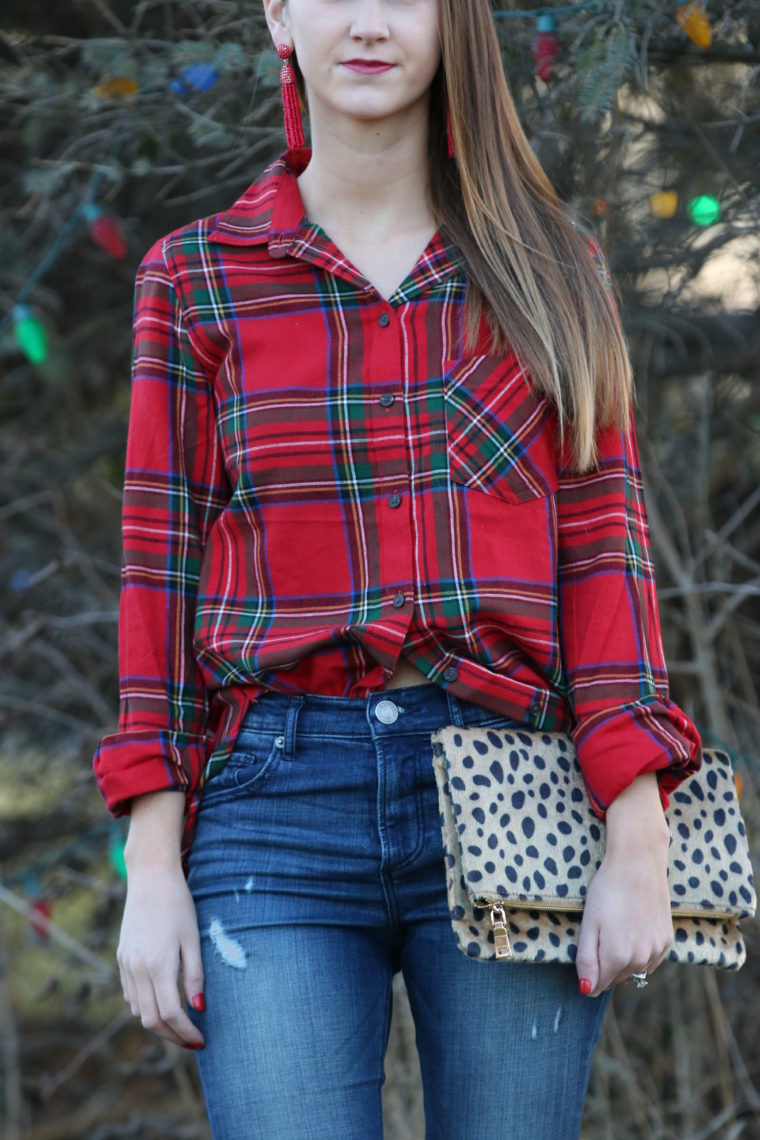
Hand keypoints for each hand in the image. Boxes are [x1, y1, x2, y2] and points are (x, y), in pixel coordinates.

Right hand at [118, 861, 205, 1047]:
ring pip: (138, 1010)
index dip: (186, 1032)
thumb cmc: (178, 905)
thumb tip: (198, 1008)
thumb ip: (195, 975)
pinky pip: (130, 995)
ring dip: (158, 1023)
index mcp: (158, 965)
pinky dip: (145, 1006)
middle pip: (152, 1020)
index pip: (172, 1014)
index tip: (202, 1040)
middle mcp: (137, 969)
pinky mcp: (122, 958)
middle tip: (192, 1039)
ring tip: (180, 1024)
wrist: (150, 878)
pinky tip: (162, 1002)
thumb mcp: (193, 939)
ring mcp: (126, 964)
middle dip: (172, 1035)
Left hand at [575, 773, 673, 996]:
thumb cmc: (608, 890)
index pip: (598, 984)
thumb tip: (586, 990)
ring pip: (635, 971)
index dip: (588, 975)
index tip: (585, 957)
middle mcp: (641, 959)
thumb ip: (587, 959)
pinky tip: (632, 932)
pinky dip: (640, 954)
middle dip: (604, 968)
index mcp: (618, 957)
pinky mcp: (667, 940)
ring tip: (615, 931)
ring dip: (623, 962)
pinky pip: (650, 960)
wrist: (638, 864)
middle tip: (599, 938)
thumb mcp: (589, 923)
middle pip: (616, 979)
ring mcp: (656, 951)